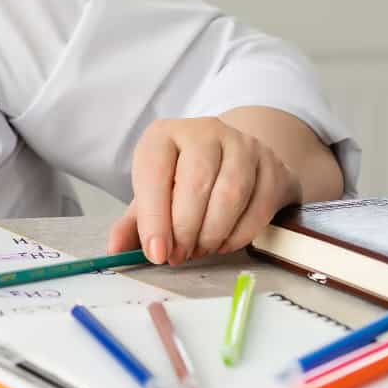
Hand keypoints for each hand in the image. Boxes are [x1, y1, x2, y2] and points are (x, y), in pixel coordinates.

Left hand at [107, 116, 302, 264]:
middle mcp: (204, 131)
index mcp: (164, 135)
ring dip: (212, 233)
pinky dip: (239, 235)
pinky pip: (258, 206)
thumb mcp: (153, 196)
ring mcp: (243, 144)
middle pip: (196, 183)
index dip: (154, 218)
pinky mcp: (272, 164)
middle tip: (179, 256)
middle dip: (185, 230)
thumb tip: (115, 250)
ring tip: (199, 250)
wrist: (234, 161)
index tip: (156, 252)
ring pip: (230, 194)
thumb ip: (133, 223)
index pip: (155, 172)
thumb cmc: (184, 181)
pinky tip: (224, 244)